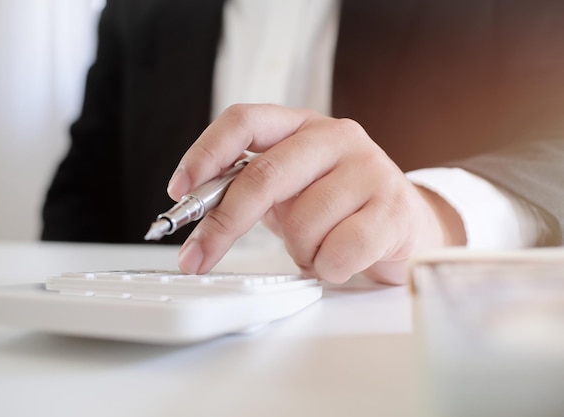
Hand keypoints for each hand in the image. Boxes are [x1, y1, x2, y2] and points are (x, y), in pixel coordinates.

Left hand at [167, 104, 465, 284]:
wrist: (405, 223)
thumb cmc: (337, 206)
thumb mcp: (289, 189)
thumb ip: (248, 189)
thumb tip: (194, 213)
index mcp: (301, 125)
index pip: (244, 121)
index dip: (205, 153)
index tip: (179, 190)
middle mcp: (335, 137)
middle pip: (264, 176)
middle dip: (224, 225)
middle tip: (198, 257)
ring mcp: (369, 169)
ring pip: (303, 225)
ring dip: (299, 252)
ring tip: (317, 249)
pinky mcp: (393, 209)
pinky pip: (338, 252)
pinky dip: (328, 268)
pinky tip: (341, 260)